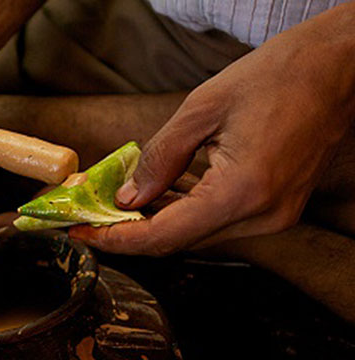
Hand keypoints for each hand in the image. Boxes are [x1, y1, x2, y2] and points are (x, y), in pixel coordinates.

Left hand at [70, 3, 354, 255]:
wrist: (341, 67)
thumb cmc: (280, 75)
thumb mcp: (203, 109)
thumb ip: (159, 159)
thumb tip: (127, 199)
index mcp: (242, 192)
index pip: (163, 236)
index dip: (116, 240)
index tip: (80, 234)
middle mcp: (261, 216)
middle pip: (177, 242)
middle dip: (129, 234)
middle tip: (90, 219)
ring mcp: (273, 217)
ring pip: (196, 235)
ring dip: (154, 224)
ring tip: (115, 207)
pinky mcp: (276, 209)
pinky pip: (217, 222)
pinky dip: (183, 214)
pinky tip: (158, 198)